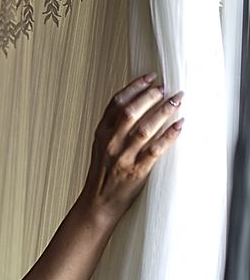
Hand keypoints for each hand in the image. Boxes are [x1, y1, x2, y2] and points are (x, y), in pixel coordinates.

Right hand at [80, 72, 183, 224]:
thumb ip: (114, 127)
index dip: (134, 87)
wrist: (98, 202)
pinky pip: (155, 150)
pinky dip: (169, 136)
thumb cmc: (103, 173)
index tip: (150, 76)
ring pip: (144, 128)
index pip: (116, 102)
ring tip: (177, 100)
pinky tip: (180, 125)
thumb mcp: (101, 145)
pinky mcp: (136, 171)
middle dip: (150, 96)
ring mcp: (123, 156)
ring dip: (163, 111)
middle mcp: (110, 141)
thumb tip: (135, 104)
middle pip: (131, 111)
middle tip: (166, 87)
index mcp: (101, 132)